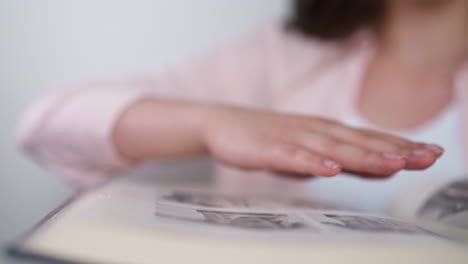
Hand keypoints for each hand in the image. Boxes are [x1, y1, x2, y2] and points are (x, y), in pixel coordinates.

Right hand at [202, 105, 442, 178]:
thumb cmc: (268, 138)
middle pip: (358, 142)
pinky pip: (292, 157)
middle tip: (428, 156)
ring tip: (392, 163)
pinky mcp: (268, 148)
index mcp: (325, 131)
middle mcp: (313, 131)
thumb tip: (380, 167)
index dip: (399, 146)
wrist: (222, 124)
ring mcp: (291, 138)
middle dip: (394, 149)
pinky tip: (330, 170)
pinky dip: (312, 163)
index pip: (368, 139)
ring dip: (362, 155)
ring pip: (331, 149)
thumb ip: (342, 158)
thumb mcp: (310, 150)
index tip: (431, 153)